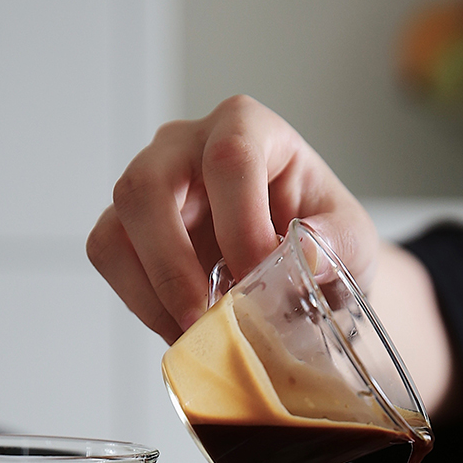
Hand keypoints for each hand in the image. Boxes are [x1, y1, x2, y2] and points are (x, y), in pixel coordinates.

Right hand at [86, 95, 377, 343]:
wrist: (306, 266)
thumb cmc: (323, 239)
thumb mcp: (352, 239)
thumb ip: (337, 242)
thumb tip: (306, 251)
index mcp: (247, 129)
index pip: (228, 159)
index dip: (240, 225)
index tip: (259, 278)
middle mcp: (187, 146)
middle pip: (148, 186)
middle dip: (175, 266)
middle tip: (209, 319)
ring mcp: (151, 186)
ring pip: (116, 227)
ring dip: (152, 291)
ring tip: (195, 333)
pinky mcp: (131, 229)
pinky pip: (110, 259)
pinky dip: (141, 303)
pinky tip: (181, 328)